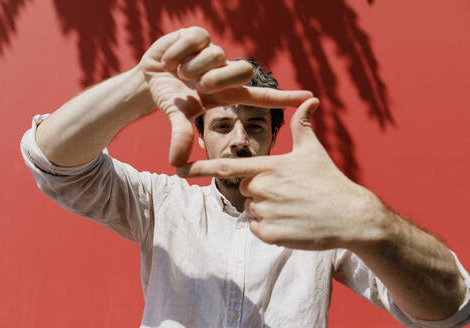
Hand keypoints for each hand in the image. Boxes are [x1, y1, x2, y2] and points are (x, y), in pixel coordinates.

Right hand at [139, 26, 312, 165]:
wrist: (149, 78)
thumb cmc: (170, 98)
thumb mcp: (177, 116)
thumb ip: (181, 135)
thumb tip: (176, 163)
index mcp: (227, 93)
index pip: (262, 96)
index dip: (285, 97)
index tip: (310, 97)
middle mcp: (226, 71)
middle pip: (242, 70)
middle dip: (216, 78)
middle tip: (197, 84)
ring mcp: (214, 52)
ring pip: (216, 55)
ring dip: (191, 66)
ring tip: (178, 72)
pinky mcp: (199, 35)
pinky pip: (196, 39)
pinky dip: (178, 51)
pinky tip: (170, 59)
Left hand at [178, 98, 382, 249]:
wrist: (350, 216)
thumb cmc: (330, 181)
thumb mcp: (313, 150)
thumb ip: (303, 125)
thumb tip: (311, 100)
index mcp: (267, 166)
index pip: (225, 166)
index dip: (200, 167)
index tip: (178, 169)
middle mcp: (262, 188)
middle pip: (244, 189)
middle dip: (260, 191)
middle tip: (287, 193)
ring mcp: (265, 212)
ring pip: (252, 210)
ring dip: (266, 210)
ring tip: (292, 208)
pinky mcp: (270, 234)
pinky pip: (258, 229)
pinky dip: (270, 228)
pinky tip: (291, 222)